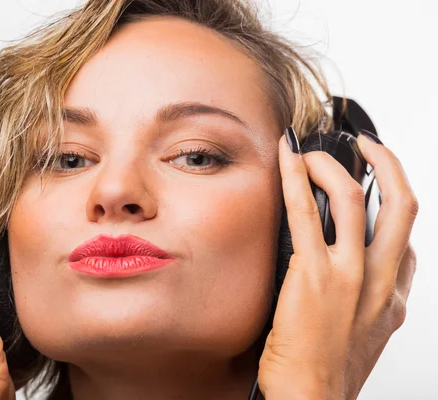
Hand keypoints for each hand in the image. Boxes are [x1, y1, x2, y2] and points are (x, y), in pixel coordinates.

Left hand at [258, 133, 417, 399]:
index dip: (394, 200)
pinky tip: (287, 159)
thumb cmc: (327, 373)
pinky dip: (295, 178)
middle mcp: (380, 281)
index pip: (407, 238)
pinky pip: (304, 212)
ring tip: (312, 152)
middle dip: (387, 163)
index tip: (378, 179)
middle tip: (366, 144)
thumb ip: (366, 302)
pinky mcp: (312, 276)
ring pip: (353, 198)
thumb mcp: (362, 337)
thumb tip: (348, 274)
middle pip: (402, 204)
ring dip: (331, 165)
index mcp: (393, 297)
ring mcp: (349, 275)